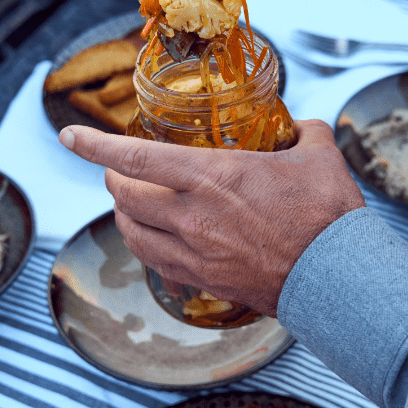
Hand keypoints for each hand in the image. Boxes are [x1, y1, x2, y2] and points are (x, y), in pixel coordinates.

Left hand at [59, 120, 364, 316]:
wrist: (338, 276)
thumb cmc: (328, 215)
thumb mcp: (319, 155)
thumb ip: (303, 132)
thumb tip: (301, 127)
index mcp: (212, 176)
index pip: (135, 158)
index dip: (95, 146)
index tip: (70, 137)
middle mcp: (192, 216)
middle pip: (124, 196)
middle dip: (113, 178)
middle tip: (118, 170)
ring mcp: (194, 252)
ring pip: (132, 232)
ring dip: (123, 213)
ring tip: (130, 203)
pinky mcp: (204, 279)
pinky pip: (155, 262)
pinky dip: (145, 244)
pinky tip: (155, 239)